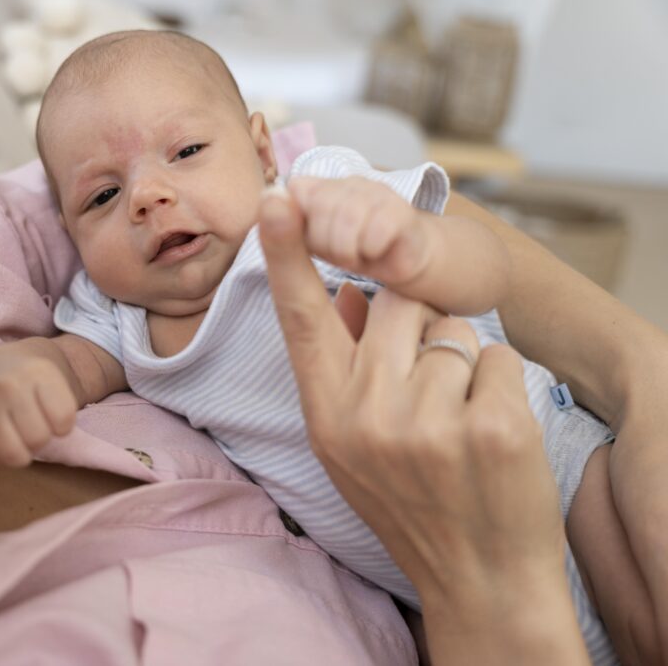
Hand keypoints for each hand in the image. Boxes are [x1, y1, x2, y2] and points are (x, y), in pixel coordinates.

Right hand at [0, 351, 76, 466]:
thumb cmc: (34, 383)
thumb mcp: (57, 384)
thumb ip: (64, 411)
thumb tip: (54, 439)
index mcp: (38, 372)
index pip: (63, 420)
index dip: (63, 428)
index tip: (54, 417)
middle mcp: (8, 384)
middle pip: (37, 439)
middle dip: (40, 440)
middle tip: (35, 427)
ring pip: (11, 453)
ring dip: (20, 454)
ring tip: (20, 439)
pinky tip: (1, 441)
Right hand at [258, 190, 587, 663]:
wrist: (477, 578)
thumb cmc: (413, 504)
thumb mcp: (353, 446)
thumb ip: (347, 367)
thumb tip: (350, 292)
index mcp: (327, 415)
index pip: (302, 319)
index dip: (288, 256)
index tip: (277, 202)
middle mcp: (368, 416)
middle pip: (399, 303)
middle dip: (421, 324)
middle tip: (429, 386)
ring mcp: (429, 424)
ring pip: (454, 330)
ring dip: (464, 363)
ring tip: (458, 421)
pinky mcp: (492, 429)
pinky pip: (502, 358)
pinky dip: (502, 386)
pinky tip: (490, 434)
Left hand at [287, 176, 434, 286]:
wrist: (402, 259)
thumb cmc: (351, 250)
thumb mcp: (309, 244)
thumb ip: (283, 227)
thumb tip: (269, 197)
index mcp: (316, 190)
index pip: (294, 192)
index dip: (299, 225)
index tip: (312, 244)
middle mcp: (343, 183)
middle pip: (321, 204)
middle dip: (325, 243)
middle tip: (338, 255)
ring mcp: (374, 191)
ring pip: (348, 215)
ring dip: (348, 249)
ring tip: (356, 255)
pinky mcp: (401, 211)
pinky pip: (378, 228)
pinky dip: (371, 249)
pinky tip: (375, 252)